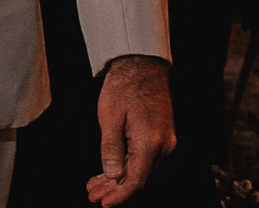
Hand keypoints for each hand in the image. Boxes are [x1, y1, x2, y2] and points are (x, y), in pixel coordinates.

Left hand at [87, 54, 174, 204]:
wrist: (143, 66)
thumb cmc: (123, 88)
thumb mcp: (109, 117)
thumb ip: (110, 149)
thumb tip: (111, 176)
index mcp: (150, 143)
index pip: (135, 181)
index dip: (119, 195)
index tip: (103, 203)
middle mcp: (164, 146)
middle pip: (138, 178)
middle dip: (114, 189)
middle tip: (92, 194)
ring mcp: (166, 142)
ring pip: (141, 169)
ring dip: (119, 179)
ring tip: (95, 185)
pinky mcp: (163, 136)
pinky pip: (145, 158)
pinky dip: (127, 166)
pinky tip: (111, 170)